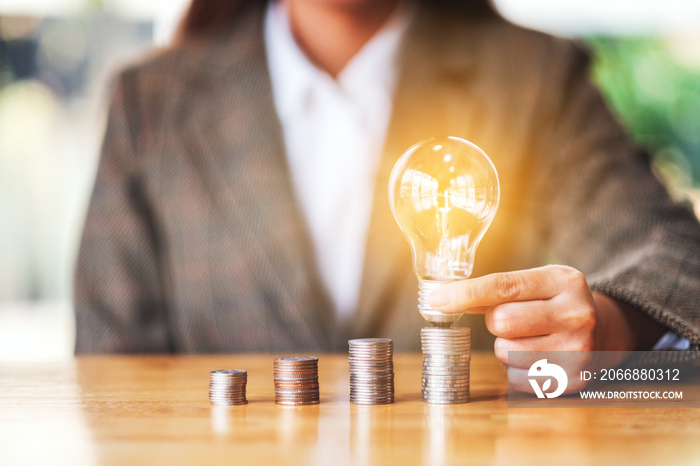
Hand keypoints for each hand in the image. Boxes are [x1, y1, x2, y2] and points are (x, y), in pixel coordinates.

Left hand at [428, 265, 638, 393]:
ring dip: (505, 346)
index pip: (504, 285)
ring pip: (505, 352)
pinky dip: (516, 369)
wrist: (604, 330)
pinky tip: (538, 357)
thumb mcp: (537, 282)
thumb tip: (445, 298)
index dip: (465, 293)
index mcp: (563, 281)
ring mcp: (578, 350)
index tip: (436, 299)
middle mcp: (576, 314)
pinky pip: (515, 378)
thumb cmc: (556, 302)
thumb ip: (497, 288)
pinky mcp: (572, 381)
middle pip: (501, 321)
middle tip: (515, 319)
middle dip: (496, 321)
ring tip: (530, 338)